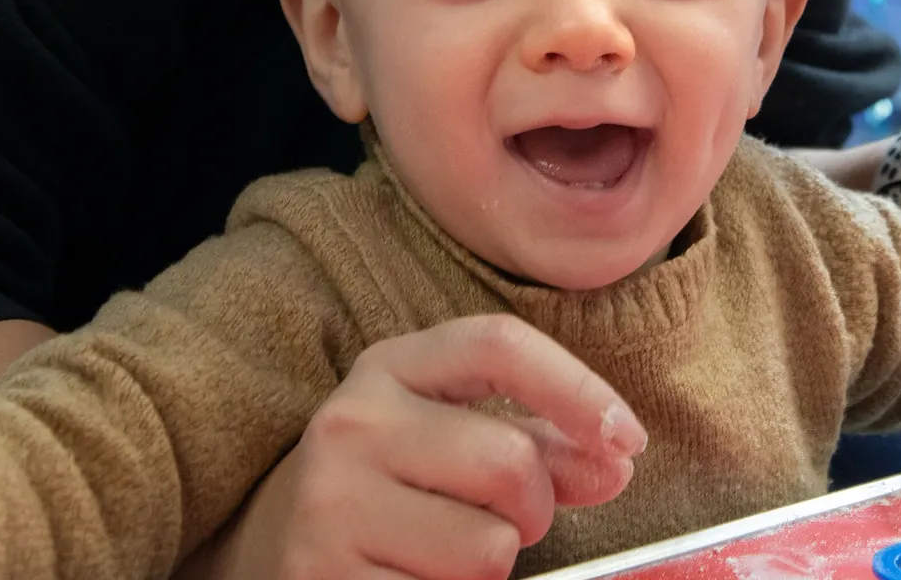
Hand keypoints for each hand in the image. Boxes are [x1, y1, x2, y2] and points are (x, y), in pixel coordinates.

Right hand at [183, 315, 645, 579]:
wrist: (272, 547)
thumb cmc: (390, 485)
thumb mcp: (451, 437)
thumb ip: (539, 441)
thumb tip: (615, 459)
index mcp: (391, 367)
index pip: (498, 344)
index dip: (578, 388)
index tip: (628, 439)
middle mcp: (351, 423)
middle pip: (509, 462)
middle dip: (533, 506)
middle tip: (504, 520)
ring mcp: (331, 504)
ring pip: (488, 547)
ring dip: (493, 563)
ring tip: (445, 550)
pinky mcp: (324, 577)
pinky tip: (413, 577)